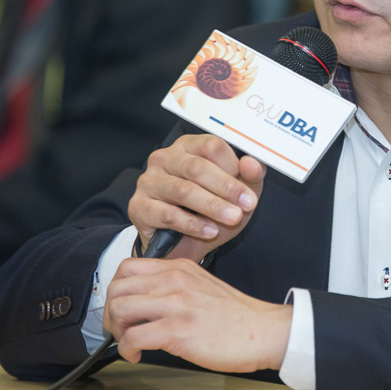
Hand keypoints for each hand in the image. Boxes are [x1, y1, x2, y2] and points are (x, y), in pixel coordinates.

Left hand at [103, 257, 291, 371]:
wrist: (263, 331)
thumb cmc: (236, 316)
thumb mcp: (202, 285)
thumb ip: (174, 286)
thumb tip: (145, 303)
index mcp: (180, 268)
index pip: (128, 267)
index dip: (117, 290)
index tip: (124, 309)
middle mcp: (174, 280)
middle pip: (117, 287)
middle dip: (110, 312)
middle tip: (121, 329)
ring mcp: (176, 304)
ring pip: (120, 309)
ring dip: (116, 331)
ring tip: (130, 342)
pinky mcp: (178, 330)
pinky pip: (133, 337)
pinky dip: (127, 350)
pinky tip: (138, 354)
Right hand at [128, 133, 264, 261]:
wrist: (183, 243)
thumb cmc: (210, 210)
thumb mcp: (236, 192)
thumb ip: (250, 176)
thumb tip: (252, 163)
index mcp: (189, 146)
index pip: (211, 146)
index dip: (233, 167)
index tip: (249, 192)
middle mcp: (165, 158)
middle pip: (197, 167)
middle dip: (225, 188)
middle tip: (246, 206)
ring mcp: (148, 181)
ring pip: (183, 190)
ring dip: (212, 206)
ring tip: (232, 218)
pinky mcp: (139, 206)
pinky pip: (167, 214)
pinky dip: (192, 224)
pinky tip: (210, 231)